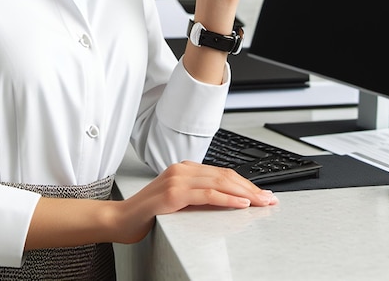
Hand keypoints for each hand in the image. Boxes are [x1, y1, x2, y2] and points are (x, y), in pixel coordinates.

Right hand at [115, 161, 278, 242]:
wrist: (119, 220)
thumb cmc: (147, 213)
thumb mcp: (178, 201)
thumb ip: (198, 196)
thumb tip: (228, 201)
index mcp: (186, 168)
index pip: (223, 173)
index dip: (246, 183)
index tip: (263, 194)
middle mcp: (183, 169)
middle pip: (226, 176)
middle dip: (251, 187)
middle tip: (270, 198)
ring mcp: (178, 179)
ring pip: (220, 183)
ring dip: (245, 193)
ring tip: (262, 202)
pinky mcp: (173, 193)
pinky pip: (207, 195)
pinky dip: (227, 199)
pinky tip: (241, 204)